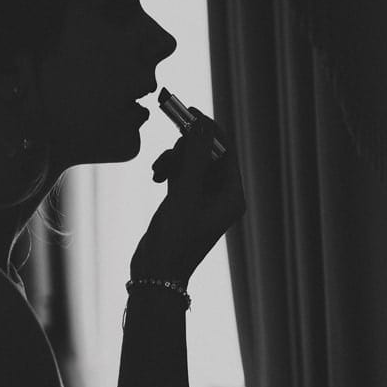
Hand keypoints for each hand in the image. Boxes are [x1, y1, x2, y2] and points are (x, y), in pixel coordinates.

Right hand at [131, 108, 245, 284]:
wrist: (155, 274)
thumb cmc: (175, 239)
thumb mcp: (186, 194)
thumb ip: (195, 157)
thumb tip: (202, 124)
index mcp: (232, 196)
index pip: (226, 151)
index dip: (209, 129)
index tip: (191, 111)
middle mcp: (220, 196)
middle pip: (207, 154)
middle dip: (187, 147)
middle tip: (171, 137)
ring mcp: (201, 199)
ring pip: (190, 162)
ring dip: (174, 159)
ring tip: (158, 171)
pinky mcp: (183, 202)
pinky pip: (179, 173)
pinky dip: (168, 170)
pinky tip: (155, 177)